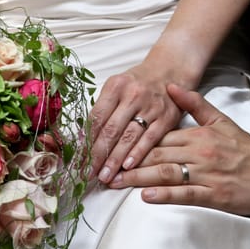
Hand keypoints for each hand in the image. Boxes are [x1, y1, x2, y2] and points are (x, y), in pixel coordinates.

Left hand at [90, 63, 182, 182]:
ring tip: (105, 176)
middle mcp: (133, 95)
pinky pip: (150, 138)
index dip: (86, 141)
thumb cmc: (138, 84)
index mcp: (116, 86)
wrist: (170, 72)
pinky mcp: (167, 117)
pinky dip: (138, 153)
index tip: (78, 160)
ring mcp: (152, 106)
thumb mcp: (118, 87)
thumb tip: (85, 140)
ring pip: (129, 137)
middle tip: (88, 174)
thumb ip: (104, 109)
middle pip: (111, 129)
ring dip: (115, 159)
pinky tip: (128, 166)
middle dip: (98, 155)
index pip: (97, 117)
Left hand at [108, 83, 249, 215]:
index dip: (134, 142)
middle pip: (157, 155)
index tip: (114, 145)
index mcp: (198, 135)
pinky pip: (185, 193)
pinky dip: (165, 195)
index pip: (160, 137)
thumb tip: (173, 86)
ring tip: (117, 181)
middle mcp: (199, 153)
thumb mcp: (221, 120)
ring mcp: (205, 174)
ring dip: (139, 178)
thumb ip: (195, 104)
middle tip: (105, 167)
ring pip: (166, 173)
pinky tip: (146, 195)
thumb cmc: (243, 148)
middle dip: (128, 162)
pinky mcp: (212, 194)